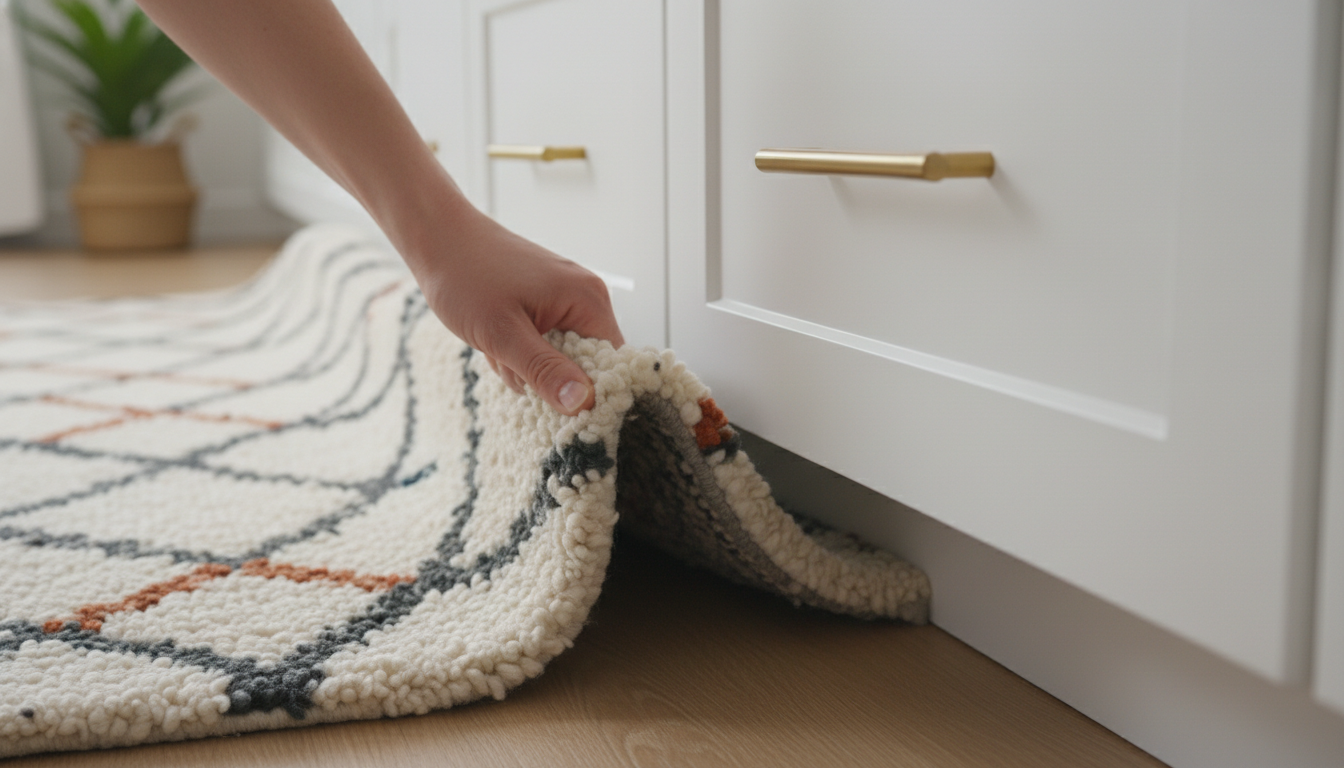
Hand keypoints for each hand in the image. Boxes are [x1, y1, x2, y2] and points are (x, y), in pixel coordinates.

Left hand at [407, 201, 624, 415]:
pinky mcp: (546, 300)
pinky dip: (520, 349)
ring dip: (526, 365)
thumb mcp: (502, 333)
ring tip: (496, 347)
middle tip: (509, 362)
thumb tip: (584, 403)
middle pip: (585, 363)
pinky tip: (495, 339)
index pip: (613, 363)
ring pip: (559, 356)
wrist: (437, 236)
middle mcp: (586, 296)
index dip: (590, 391)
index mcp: (588, 300)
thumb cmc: (466, 277)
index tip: (554, 402)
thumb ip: (545, 370)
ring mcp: (565, 296)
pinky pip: (544, 342)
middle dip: (546, 375)